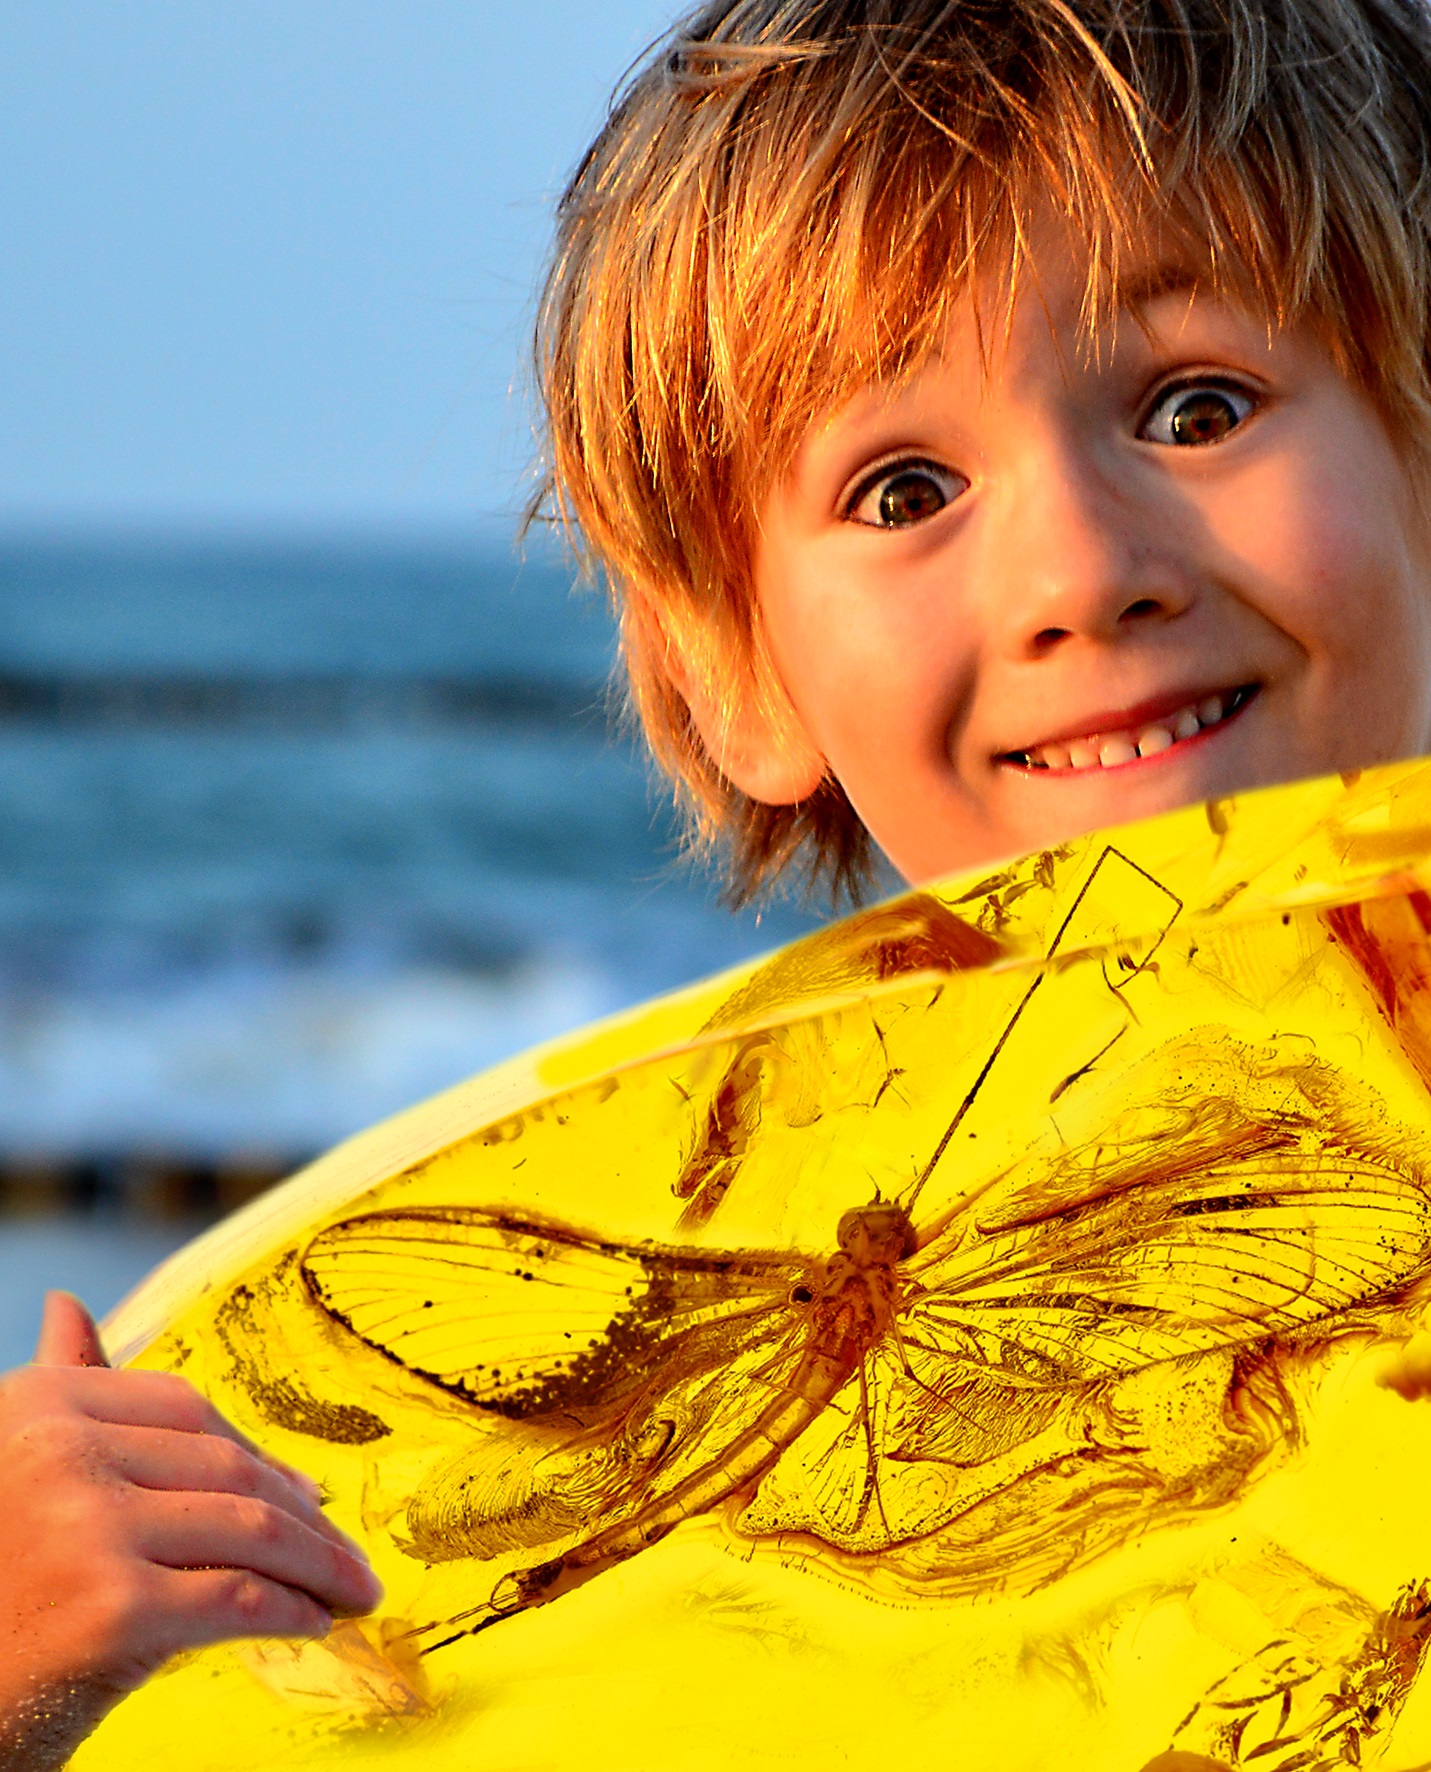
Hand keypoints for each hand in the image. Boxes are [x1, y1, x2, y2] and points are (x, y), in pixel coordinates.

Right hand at [0, 1291, 381, 1769]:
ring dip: (320, 1565)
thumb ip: (61, 1394)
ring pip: (250, 1531)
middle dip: (301, 1514)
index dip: (255, 1452)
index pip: (185, 1410)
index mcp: (40, 1404)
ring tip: (353, 1590)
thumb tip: (66, 1306)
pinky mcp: (113, 1611)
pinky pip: (239, 1599)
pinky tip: (314, 1621)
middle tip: (348, 1551)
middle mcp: (60, 1452)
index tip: (305, 1491)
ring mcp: (88, 1528)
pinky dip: (294, 1610)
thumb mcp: (13, 1469)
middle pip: (225, 1467)